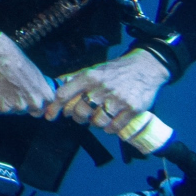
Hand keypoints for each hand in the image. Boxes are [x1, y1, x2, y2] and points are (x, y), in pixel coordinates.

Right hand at [0, 32, 54, 115]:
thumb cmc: (16, 60)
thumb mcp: (36, 73)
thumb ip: (39, 88)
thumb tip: (36, 93)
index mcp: (46, 96)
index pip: (44, 107)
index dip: (35, 101)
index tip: (29, 97)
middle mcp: (34, 104)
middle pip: (30, 111)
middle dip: (23, 105)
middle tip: (14, 92)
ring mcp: (18, 108)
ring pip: (14, 110)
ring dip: (8, 103)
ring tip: (2, 87)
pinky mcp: (2, 109)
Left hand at [46, 49, 168, 129]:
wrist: (145, 67)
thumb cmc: (115, 70)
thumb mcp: (93, 69)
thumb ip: (74, 78)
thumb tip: (56, 83)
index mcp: (88, 77)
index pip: (64, 94)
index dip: (54, 107)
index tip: (50, 116)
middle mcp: (101, 88)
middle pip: (79, 112)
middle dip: (78, 117)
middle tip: (82, 116)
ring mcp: (117, 99)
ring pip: (97, 122)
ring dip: (95, 123)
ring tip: (97, 118)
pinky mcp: (132, 109)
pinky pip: (115, 127)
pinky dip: (110, 129)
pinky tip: (110, 123)